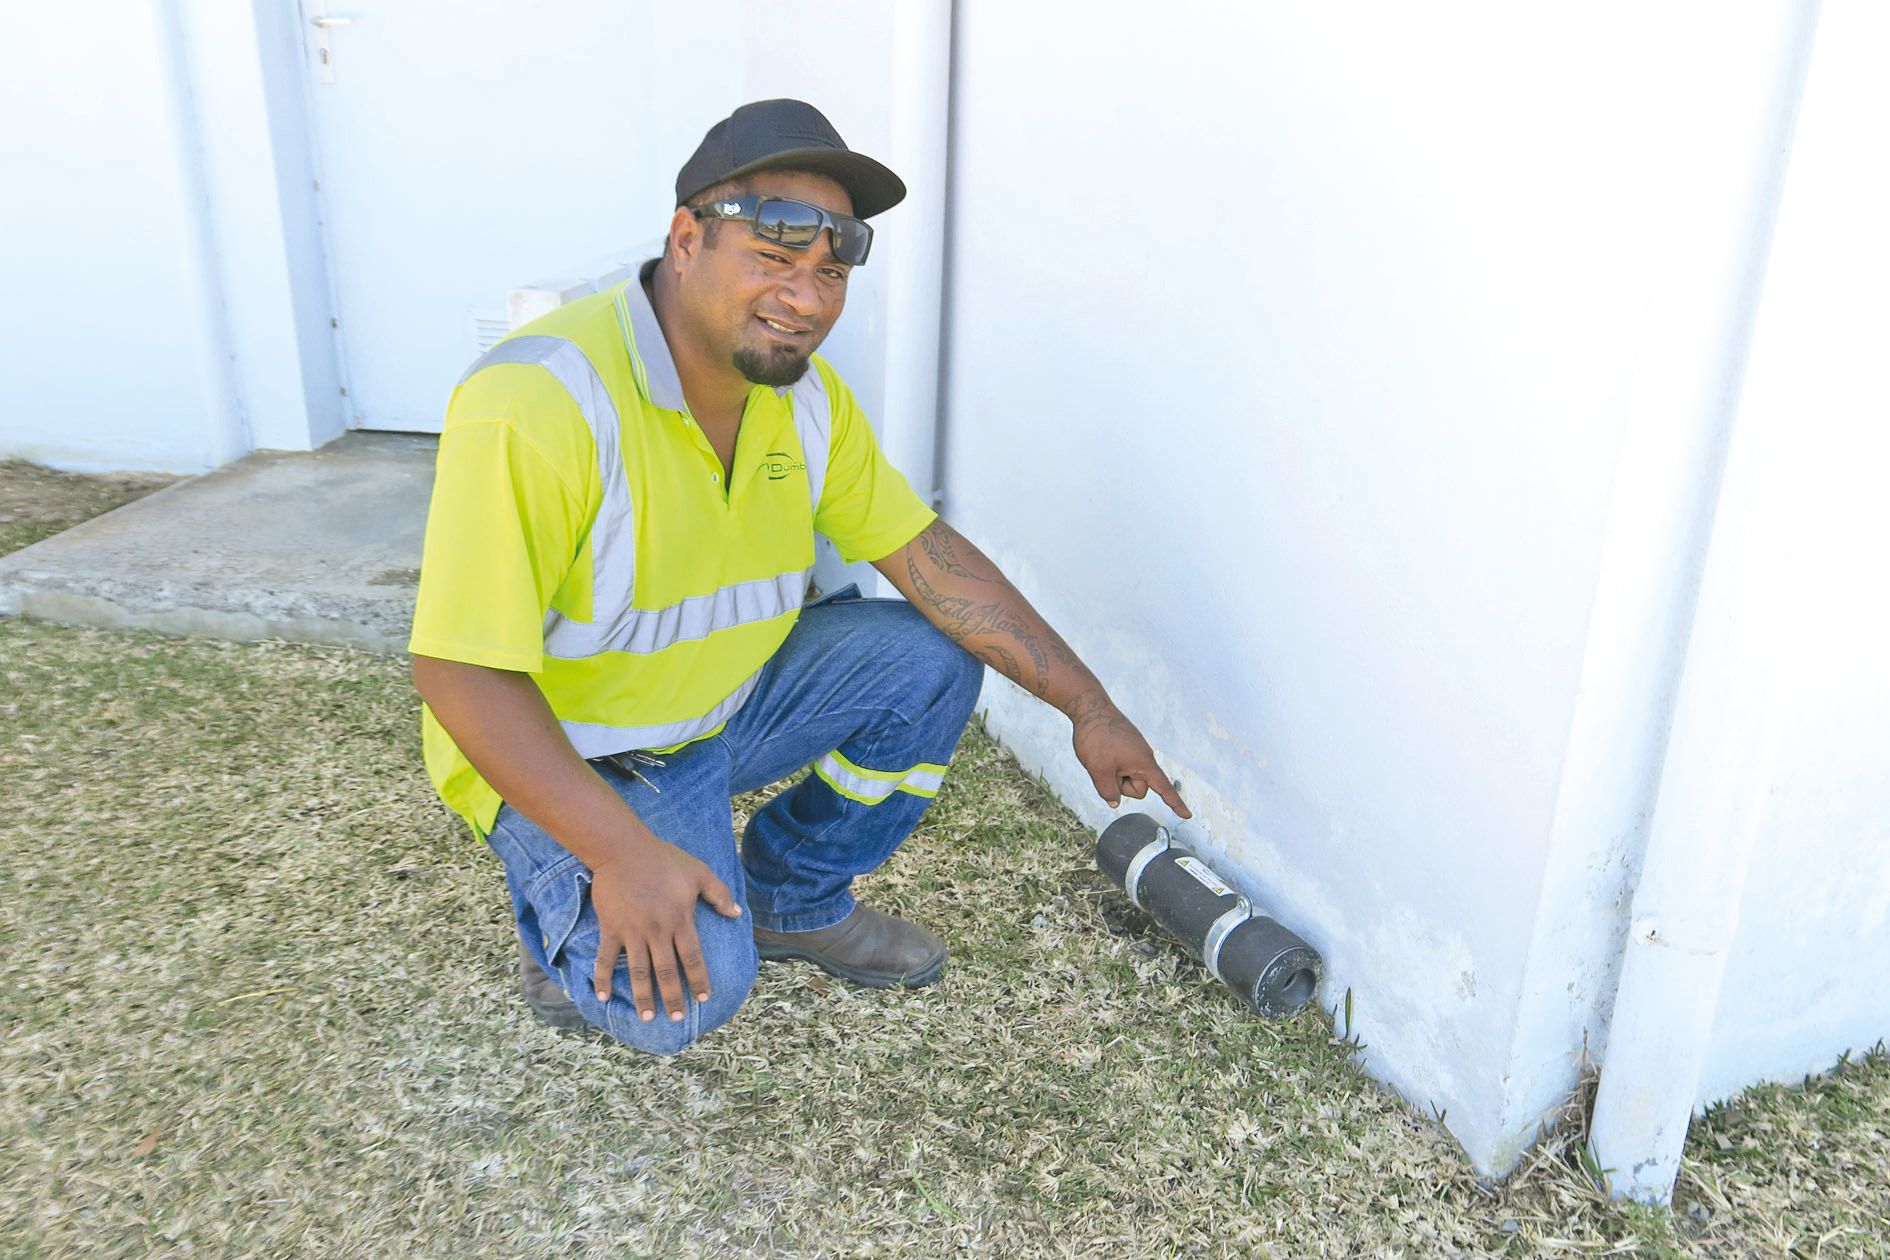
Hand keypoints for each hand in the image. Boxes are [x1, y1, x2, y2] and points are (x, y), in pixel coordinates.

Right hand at [587, 840, 741, 1021]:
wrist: (622, 849)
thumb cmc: (663, 859)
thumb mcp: (699, 872)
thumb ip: (719, 894)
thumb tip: (737, 913)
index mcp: (680, 920)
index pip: (693, 958)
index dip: (698, 980)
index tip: (703, 999)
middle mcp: (657, 931)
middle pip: (667, 972)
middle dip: (673, 997)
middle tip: (677, 1018)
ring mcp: (632, 932)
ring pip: (639, 972)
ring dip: (644, 997)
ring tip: (648, 1018)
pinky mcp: (611, 928)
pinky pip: (606, 958)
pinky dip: (603, 978)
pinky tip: (604, 998)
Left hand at [1068, 690, 1191, 818]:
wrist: (1089, 707)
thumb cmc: (1097, 737)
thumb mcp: (1098, 770)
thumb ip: (1108, 792)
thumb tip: (1114, 802)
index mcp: (1144, 764)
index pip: (1164, 789)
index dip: (1175, 804)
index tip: (1188, 815)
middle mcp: (1143, 757)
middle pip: (1137, 788)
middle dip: (1120, 785)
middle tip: (1105, 767)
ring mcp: (1134, 751)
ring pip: (1126, 777)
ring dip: (1113, 774)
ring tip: (1101, 756)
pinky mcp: (1126, 746)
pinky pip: (1120, 765)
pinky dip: (1110, 764)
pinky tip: (1100, 751)